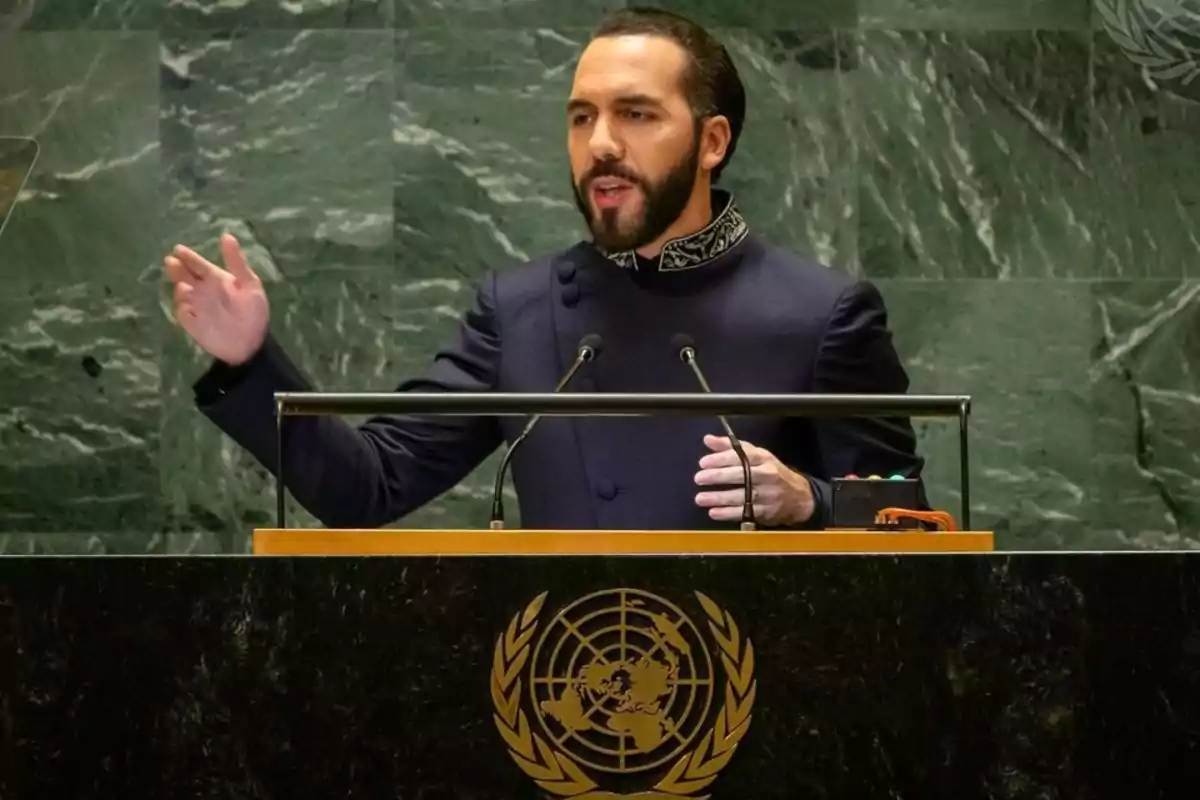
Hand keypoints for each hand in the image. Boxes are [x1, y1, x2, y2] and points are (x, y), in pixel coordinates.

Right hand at [164, 233, 269, 365]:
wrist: (251, 343)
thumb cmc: (253, 312)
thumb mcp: (250, 284)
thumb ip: (236, 262)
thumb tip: (227, 235)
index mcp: (217, 279)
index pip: (199, 265)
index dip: (189, 257)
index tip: (179, 249)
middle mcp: (204, 290)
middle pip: (185, 275)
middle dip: (177, 269)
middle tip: (172, 262)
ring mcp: (196, 306)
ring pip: (181, 293)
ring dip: (180, 288)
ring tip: (184, 286)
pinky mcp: (192, 323)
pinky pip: (182, 313)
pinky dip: (183, 309)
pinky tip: (187, 307)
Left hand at [694, 434, 814, 525]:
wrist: (799, 496)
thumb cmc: (771, 472)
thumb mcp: (755, 456)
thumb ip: (730, 448)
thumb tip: (708, 439)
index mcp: (763, 458)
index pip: (741, 456)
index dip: (721, 459)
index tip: (703, 462)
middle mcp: (767, 475)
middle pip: (741, 475)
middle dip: (718, 476)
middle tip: (699, 478)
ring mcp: (767, 494)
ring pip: (741, 495)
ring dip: (718, 498)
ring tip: (700, 498)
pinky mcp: (766, 511)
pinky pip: (745, 512)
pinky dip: (728, 513)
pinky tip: (714, 512)